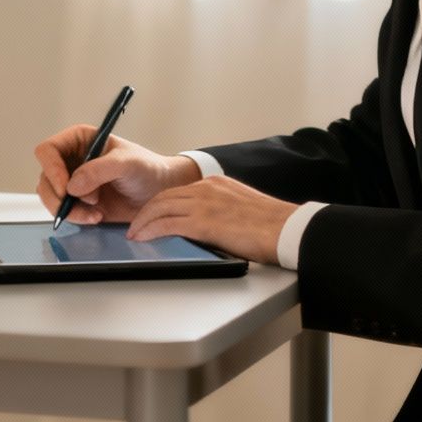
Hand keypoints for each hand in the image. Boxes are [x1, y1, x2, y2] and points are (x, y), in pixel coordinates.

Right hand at [34, 125, 198, 224]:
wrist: (160, 193)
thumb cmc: (147, 168)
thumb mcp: (127, 163)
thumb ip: (99, 170)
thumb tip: (72, 186)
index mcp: (78, 141)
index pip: (48, 151)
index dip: (51, 168)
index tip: (66, 187)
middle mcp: (71, 161)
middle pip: (45, 178)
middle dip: (60, 196)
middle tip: (83, 203)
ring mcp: (73, 183)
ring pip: (51, 198)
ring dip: (69, 210)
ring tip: (95, 213)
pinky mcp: (78, 203)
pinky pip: (64, 212)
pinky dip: (77, 218)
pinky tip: (97, 217)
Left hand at [127, 175, 297, 264]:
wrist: (287, 229)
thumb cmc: (273, 225)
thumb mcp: (242, 207)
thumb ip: (222, 210)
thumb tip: (211, 225)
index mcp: (217, 183)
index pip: (179, 191)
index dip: (161, 203)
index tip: (152, 213)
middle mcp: (207, 188)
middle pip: (164, 196)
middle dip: (146, 211)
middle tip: (136, 224)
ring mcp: (204, 204)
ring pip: (160, 208)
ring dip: (143, 221)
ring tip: (134, 233)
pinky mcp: (203, 222)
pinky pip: (167, 224)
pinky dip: (150, 230)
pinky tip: (142, 238)